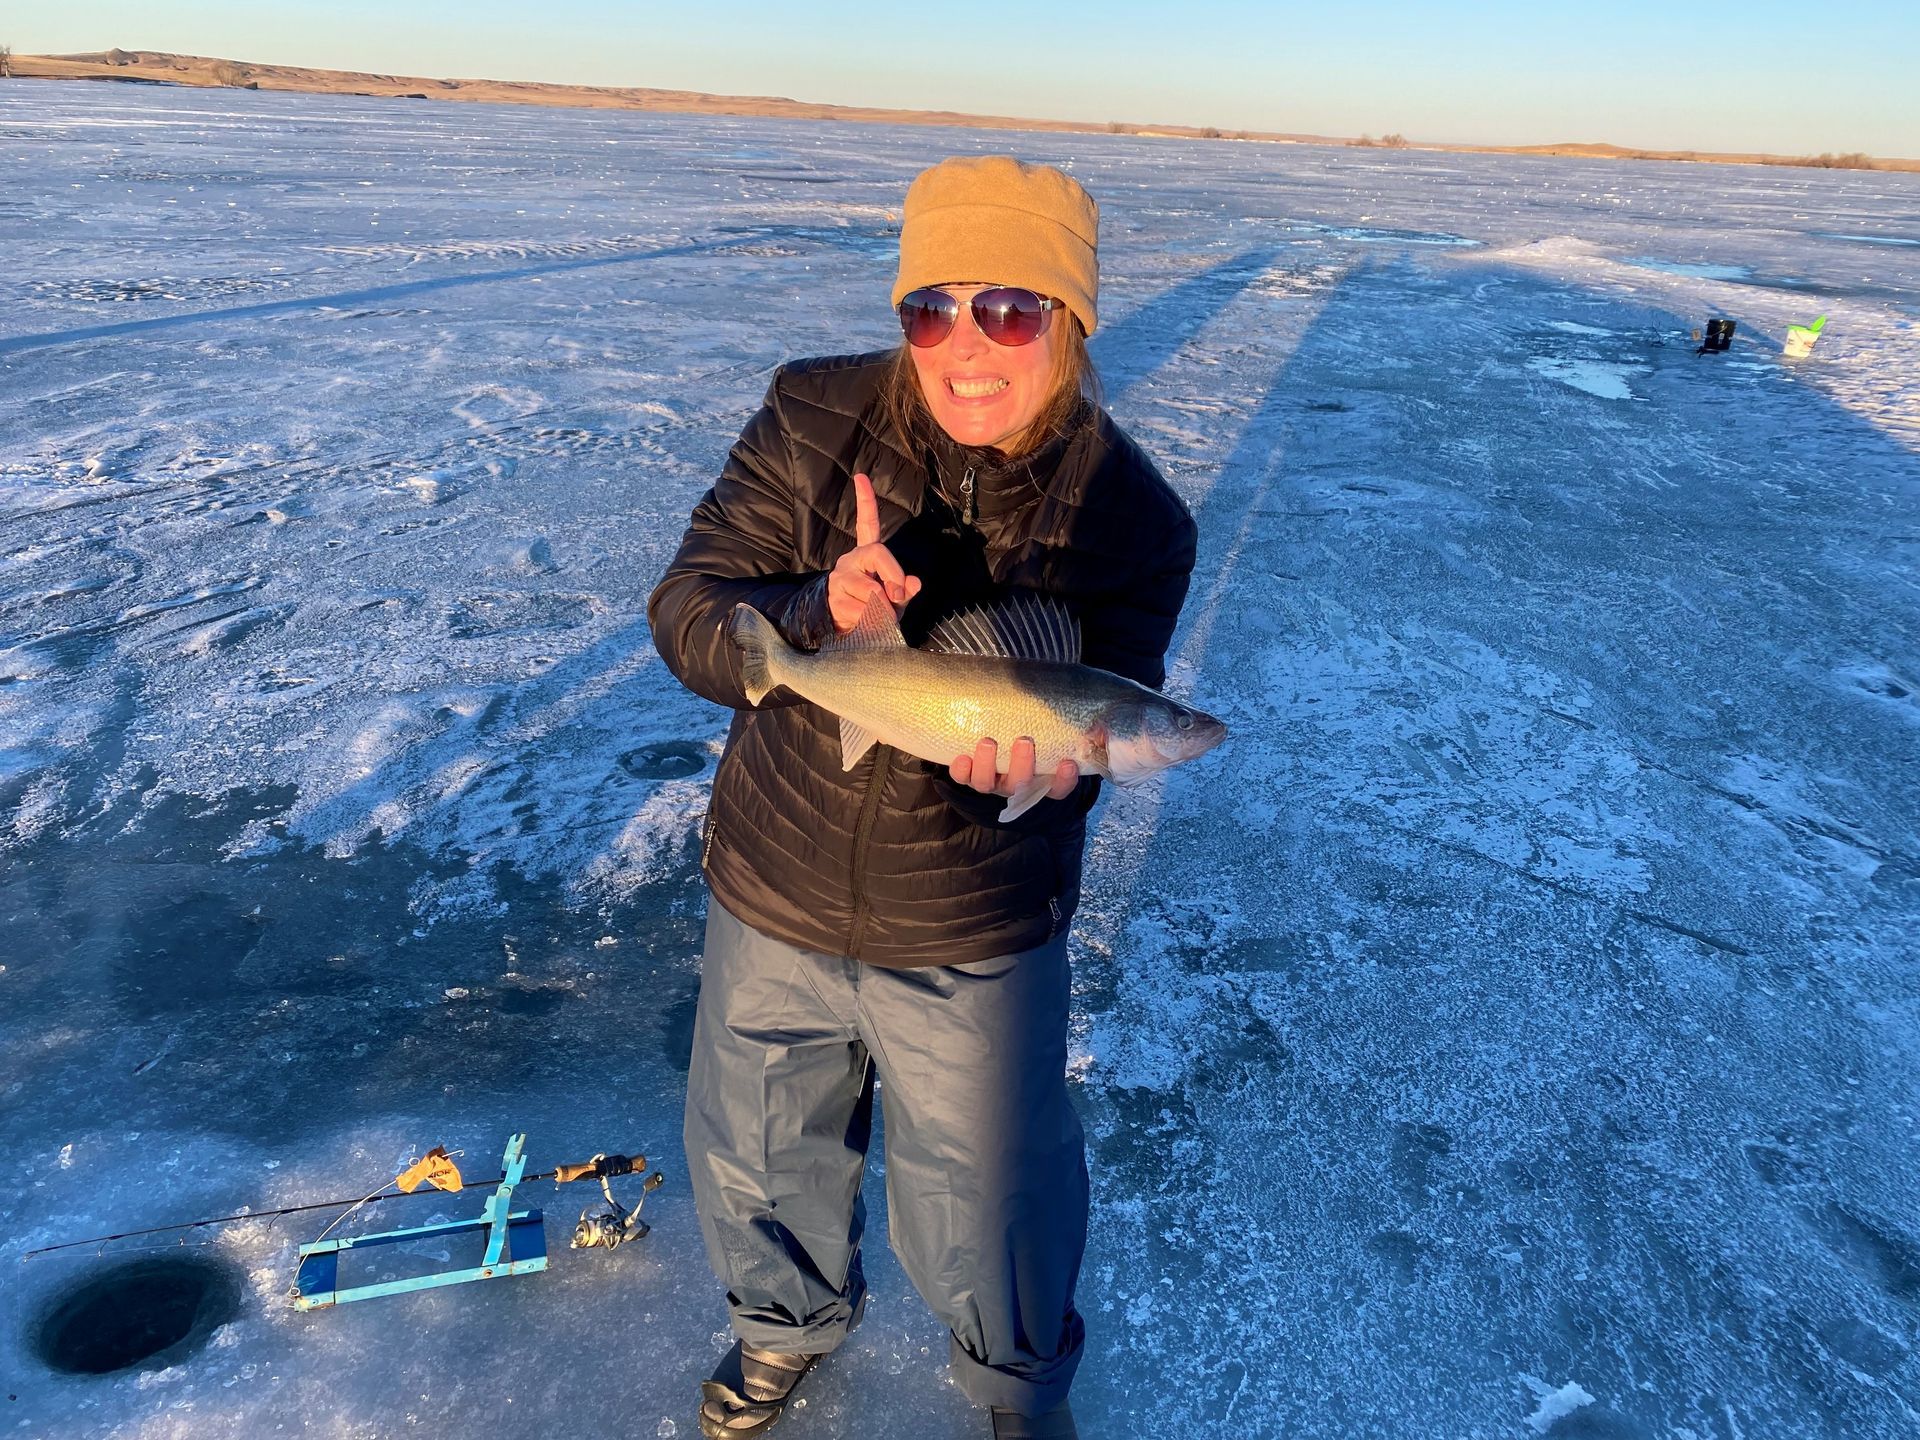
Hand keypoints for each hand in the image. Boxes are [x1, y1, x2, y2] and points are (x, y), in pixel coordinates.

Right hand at [829, 472, 921, 632]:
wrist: (848, 633)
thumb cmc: (876, 611)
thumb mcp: (897, 600)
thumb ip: (906, 589)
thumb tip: (915, 582)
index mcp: (867, 555)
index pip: (866, 524)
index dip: (865, 500)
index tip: (861, 477)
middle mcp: (850, 560)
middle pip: (878, 553)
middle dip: (894, 576)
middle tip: (898, 597)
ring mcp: (840, 578)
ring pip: (871, 589)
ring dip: (883, 608)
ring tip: (879, 617)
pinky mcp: (834, 598)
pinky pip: (862, 610)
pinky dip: (871, 621)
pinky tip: (864, 623)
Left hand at [950, 736, 1079, 802]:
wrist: (1005, 746)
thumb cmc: (1041, 743)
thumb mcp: (1060, 740)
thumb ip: (1080, 734)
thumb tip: (1100, 724)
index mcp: (1043, 783)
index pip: (1058, 789)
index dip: (1063, 780)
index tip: (1068, 762)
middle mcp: (1018, 786)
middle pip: (1020, 786)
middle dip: (1022, 765)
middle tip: (1025, 742)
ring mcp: (994, 782)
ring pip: (988, 784)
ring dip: (987, 765)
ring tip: (988, 742)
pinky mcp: (971, 775)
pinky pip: (963, 779)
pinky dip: (961, 770)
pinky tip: (961, 757)